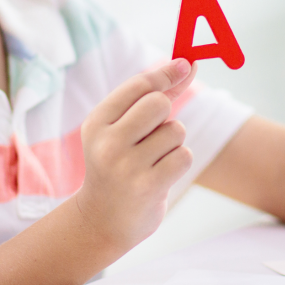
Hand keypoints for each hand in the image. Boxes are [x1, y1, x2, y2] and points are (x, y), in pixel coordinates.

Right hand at [75, 58, 197, 252]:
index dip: (166, 72)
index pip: (138, 85)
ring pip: (175, 131)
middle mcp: (107, 142)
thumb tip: (187, 64)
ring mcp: (126, 166)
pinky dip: (179, 162)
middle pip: (158, 103)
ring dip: (173, 143)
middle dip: (166, 113)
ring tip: (153, 160)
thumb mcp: (123, 129)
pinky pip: (184, 156)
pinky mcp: (147, 187)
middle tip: (154, 133)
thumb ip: (154, 96)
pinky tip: (161, 175)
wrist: (102, 220)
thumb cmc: (118, 165)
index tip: (186, 64)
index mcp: (97, 123)